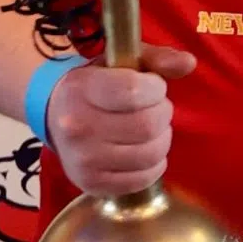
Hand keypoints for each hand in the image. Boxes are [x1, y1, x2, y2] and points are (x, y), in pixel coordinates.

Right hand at [41, 44, 194, 194]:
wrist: (54, 115)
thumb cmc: (96, 84)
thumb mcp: (120, 61)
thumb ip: (157, 58)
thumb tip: (189, 63)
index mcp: (81, 88)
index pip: (134, 91)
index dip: (156, 89)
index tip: (153, 87)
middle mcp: (77, 126)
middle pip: (147, 125)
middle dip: (163, 114)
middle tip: (157, 110)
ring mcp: (82, 159)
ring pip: (148, 154)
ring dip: (162, 140)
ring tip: (152, 130)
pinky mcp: (91, 183)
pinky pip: (141, 180)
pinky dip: (154, 166)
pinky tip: (147, 152)